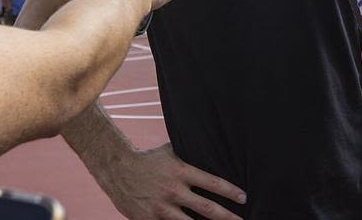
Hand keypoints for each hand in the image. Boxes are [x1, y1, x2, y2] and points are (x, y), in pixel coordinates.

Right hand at [97, 142, 245, 219]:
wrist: (117, 169)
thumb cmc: (149, 159)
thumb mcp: (171, 152)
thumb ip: (190, 154)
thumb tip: (212, 147)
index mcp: (180, 172)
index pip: (212, 182)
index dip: (230, 191)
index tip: (244, 198)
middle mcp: (173, 190)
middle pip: (206, 208)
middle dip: (227, 217)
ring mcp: (160, 208)